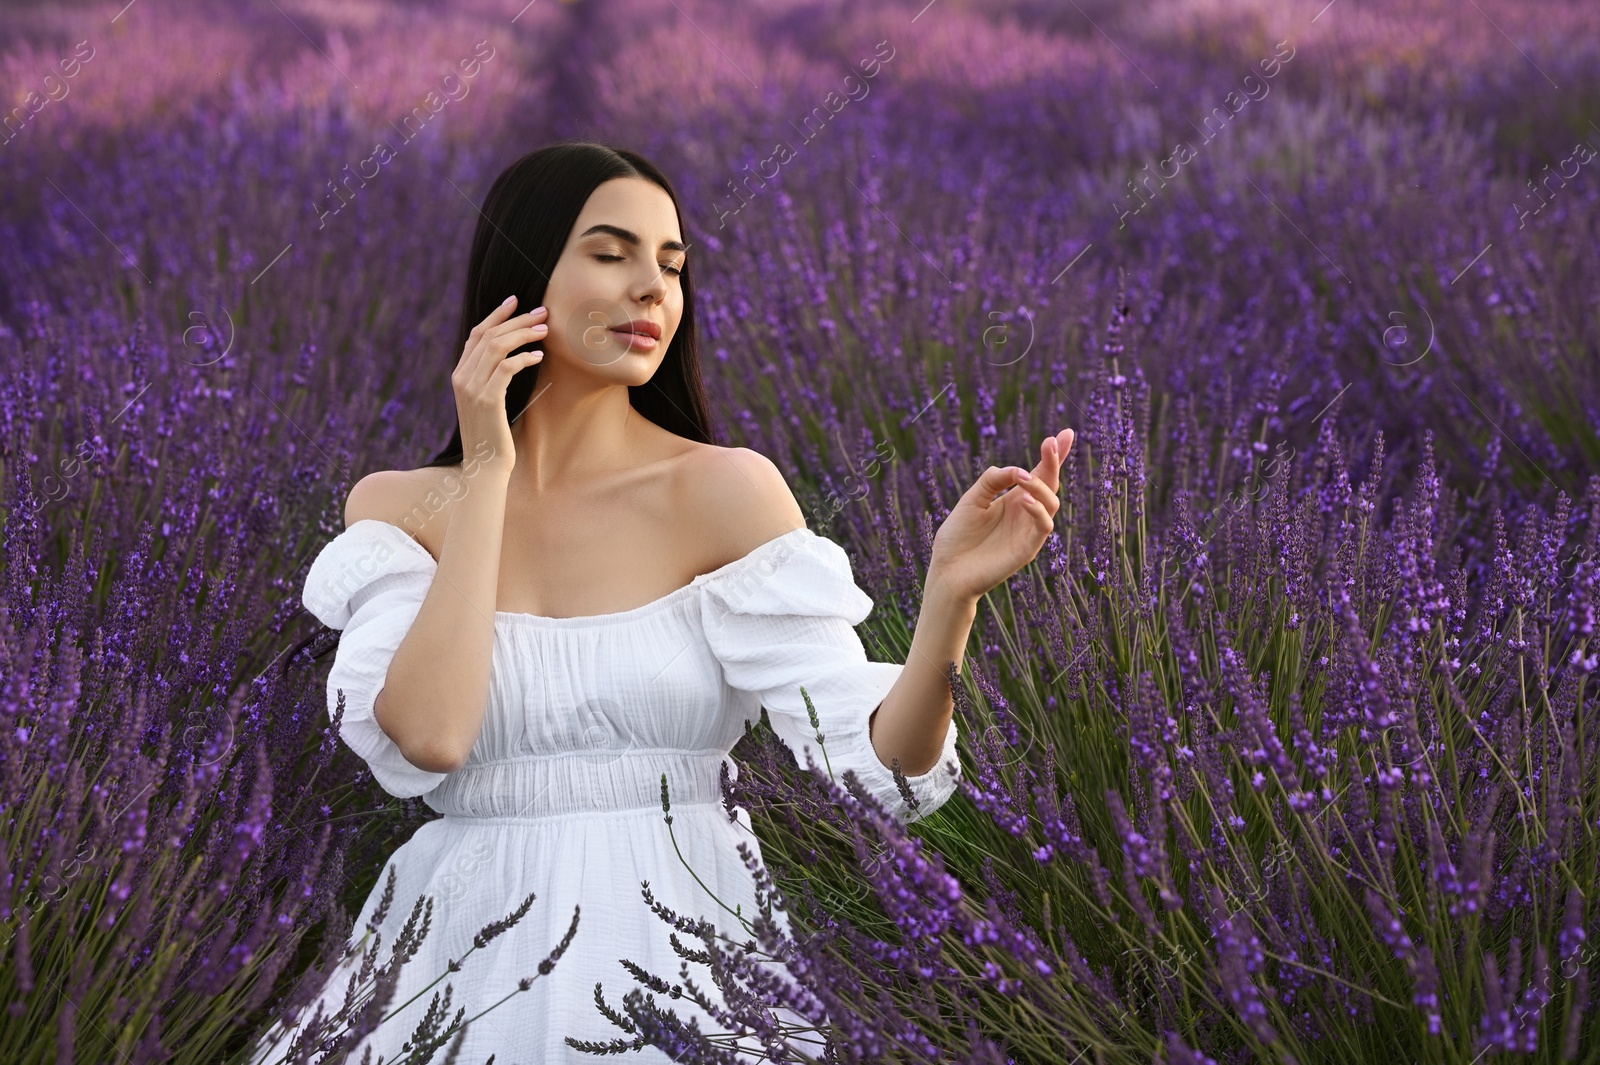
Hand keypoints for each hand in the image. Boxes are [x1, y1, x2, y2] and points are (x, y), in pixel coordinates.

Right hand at [452, 294, 547, 474]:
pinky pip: (506, 368)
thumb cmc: (492, 435)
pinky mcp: (487, 400)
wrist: (484, 465)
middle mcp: (461, 377)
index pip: (476, 333)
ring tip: (545, 331)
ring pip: (497, 346)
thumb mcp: (487, 401)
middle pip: (488, 334)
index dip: (496, 314)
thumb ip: (490, 378)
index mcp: (459, 374)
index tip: (515, 300)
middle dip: (517, 320)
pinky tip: (538, 357)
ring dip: (524, 334)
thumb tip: (509, 356)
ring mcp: (472, 388)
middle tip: (542, 313)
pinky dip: (524, 357)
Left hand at [928, 429, 1074, 601]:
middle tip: (1050, 442)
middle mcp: (1025, 513)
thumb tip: (1016, 469)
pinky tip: (1024, 499)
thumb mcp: (971, 500)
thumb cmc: (957, 538)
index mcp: (1013, 500)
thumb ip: (992, 480)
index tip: (1065, 433)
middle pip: (1050, 483)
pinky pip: (1043, 526)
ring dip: (1040, 485)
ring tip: (1023, 477)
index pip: (1039, 473)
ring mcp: (1028, 531)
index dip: (1054, 455)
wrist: (947, 572)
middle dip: (1054, 461)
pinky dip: (1038, 510)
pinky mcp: (1027, 549)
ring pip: (1052, 502)